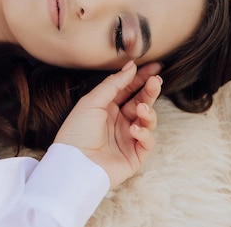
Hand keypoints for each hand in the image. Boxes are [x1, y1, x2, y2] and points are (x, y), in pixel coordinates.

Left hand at [53, 61, 161, 188]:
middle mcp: (118, 121)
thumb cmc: (77, 131)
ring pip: (148, 120)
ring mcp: (127, 138)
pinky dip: (144, 134)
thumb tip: (131, 66)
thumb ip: (113, 83)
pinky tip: (134, 130)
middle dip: (149, 91)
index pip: (128, 89)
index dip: (141, 78)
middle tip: (156, 81)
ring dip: (148, 112)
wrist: (74, 163)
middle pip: (140, 101)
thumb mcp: (92, 101)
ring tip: (141, 108)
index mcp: (106, 107)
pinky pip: (147, 141)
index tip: (154, 66)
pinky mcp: (134, 155)